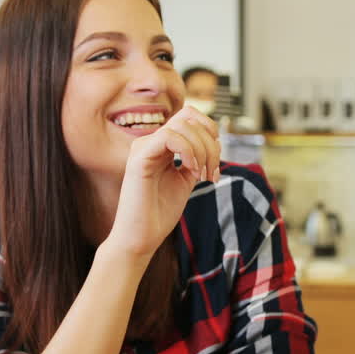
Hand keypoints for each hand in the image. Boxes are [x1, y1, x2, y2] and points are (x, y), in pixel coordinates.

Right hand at [110, 106, 220, 255]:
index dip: (210, 131)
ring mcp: (143, 147)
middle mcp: (150, 142)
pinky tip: (191, 171)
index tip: (215, 164)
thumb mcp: (186, 179)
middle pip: (189, 117)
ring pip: (181, 125)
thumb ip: (196, 158)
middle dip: (210, 143)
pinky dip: (188, 151)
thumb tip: (213, 141)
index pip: (189, 116)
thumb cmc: (160, 212)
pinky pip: (169, 137)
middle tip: (212, 174)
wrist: (141, 237)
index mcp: (161, 145)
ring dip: (202, 149)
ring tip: (202, 176)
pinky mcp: (139, 158)